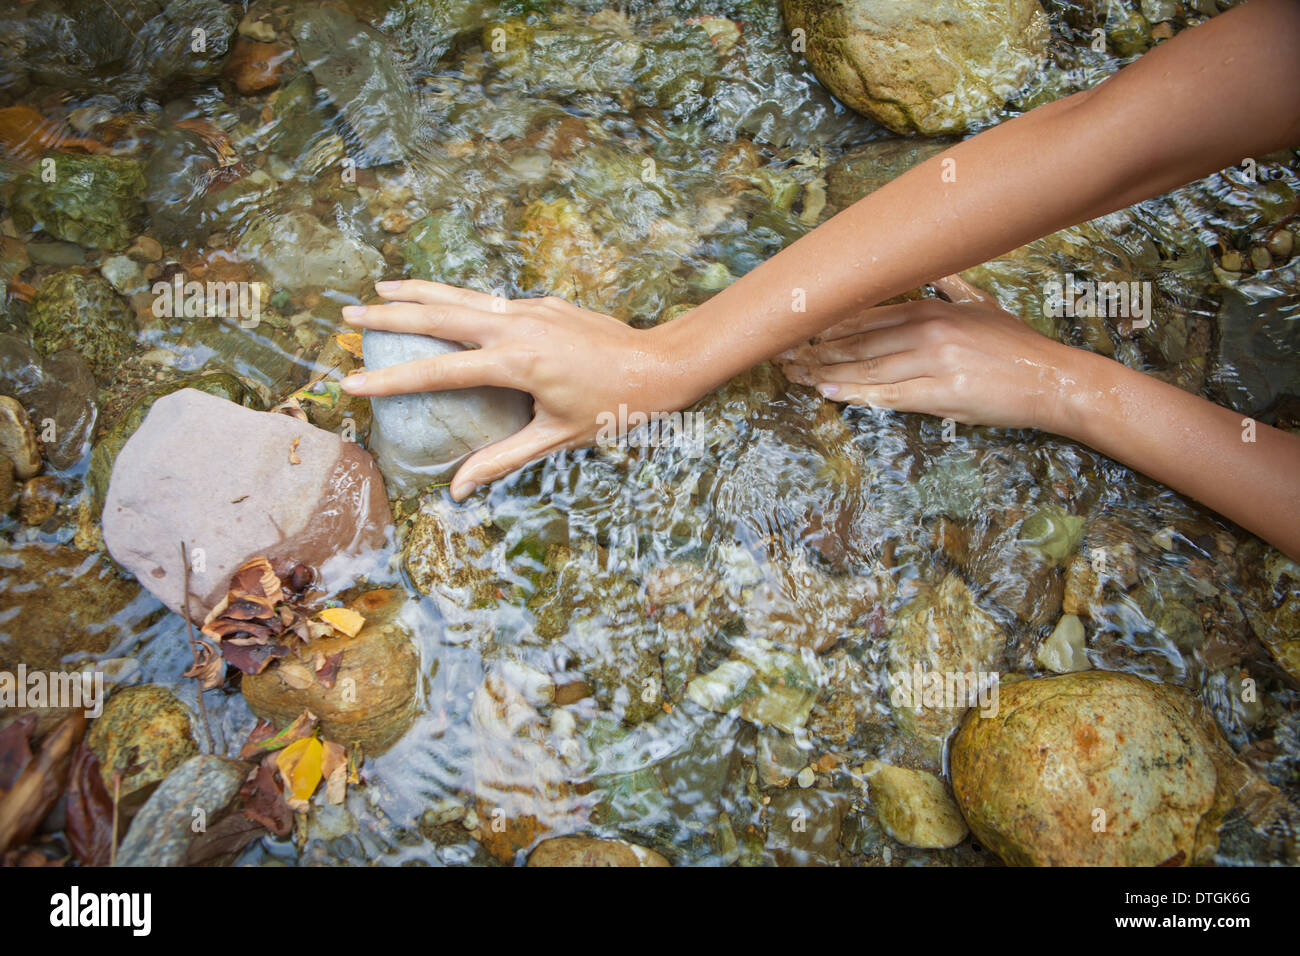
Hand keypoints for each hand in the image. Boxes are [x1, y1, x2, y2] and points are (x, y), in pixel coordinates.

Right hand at [339, 280, 696, 499]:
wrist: (660, 365)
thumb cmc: (613, 408)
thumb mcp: (555, 438)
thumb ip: (502, 459)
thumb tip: (457, 488)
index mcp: (516, 363)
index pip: (439, 372)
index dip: (392, 379)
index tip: (353, 381)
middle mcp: (516, 328)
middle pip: (438, 315)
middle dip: (389, 315)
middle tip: (346, 315)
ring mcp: (529, 310)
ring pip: (461, 295)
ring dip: (418, 291)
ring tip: (380, 287)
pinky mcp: (541, 303)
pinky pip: (487, 298)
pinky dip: (457, 296)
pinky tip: (440, 298)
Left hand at [776, 276, 1099, 434]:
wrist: (1054, 380)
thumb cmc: (1018, 347)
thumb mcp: (983, 306)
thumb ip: (951, 287)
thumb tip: (935, 268)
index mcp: (934, 307)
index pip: (867, 313)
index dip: (828, 323)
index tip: (797, 327)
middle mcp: (930, 330)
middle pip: (858, 340)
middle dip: (815, 348)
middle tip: (781, 354)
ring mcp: (935, 361)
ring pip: (867, 366)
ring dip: (826, 372)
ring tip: (795, 375)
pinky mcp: (943, 393)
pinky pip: (889, 394)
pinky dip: (856, 393)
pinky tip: (829, 392)